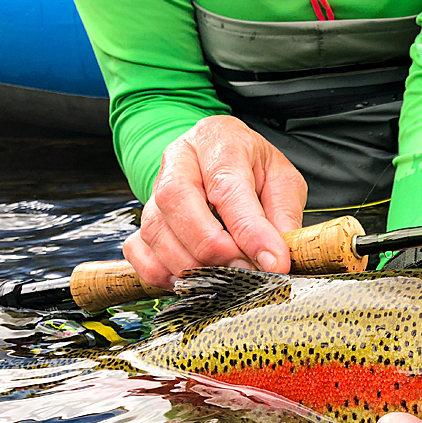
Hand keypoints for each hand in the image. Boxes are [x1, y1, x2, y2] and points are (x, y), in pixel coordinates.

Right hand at [124, 115, 307, 288]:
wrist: (222, 158)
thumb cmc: (253, 168)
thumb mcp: (282, 180)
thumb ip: (283, 216)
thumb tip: (278, 259)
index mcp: (218, 141)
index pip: (227, 187)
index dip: (249, 231)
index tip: (273, 261)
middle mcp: (178, 161)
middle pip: (177, 202)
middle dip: (213, 248)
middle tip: (245, 272)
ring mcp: (154, 190)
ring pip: (156, 231)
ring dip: (192, 266)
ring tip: (227, 280)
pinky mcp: (143, 219)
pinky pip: (139, 251)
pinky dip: (164, 274)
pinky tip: (195, 281)